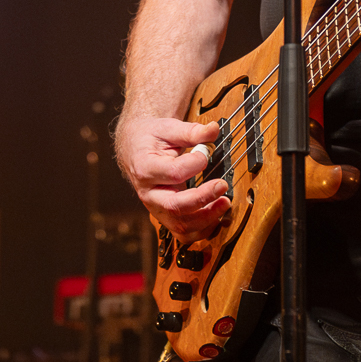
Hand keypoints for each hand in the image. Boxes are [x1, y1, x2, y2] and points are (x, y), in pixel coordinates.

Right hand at [115, 114, 227, 241]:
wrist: (136, 148)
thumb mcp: (168, 128)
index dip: (194, 164)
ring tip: (224, 202)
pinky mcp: (165, 216)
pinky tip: (216, 214)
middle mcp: (148, 193)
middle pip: (175, 206)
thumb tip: (213, 130)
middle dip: (202, 198)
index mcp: (145, 168)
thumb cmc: (151, 138)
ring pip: (180, 225)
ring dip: (206, 218)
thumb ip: (192, 131)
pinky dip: (202, 228)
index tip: (206, 152)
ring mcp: (156, 207)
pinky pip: (183, 232)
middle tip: (222, 185)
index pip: (173, 173)